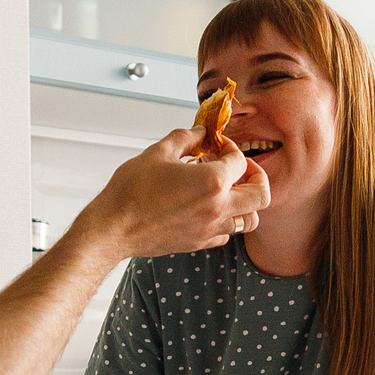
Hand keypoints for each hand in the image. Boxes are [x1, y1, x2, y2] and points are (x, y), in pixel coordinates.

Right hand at [75, 126, 270, 260]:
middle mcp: (218, 208)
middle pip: (261, 194)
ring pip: (250, 219)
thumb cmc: (131, 192)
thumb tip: (200, 132)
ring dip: (245, 202)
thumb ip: (186, 138)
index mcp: (212, 182)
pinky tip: (209, 208)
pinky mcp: (200, 243)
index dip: (230, 148)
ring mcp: (211, 229)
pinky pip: (227, 234)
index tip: (217, 146)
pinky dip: (226, 220)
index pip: (240, 160)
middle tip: (239, 169)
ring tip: (228, 190)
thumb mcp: (157, 153)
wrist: (113, 228)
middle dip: (255, 176)